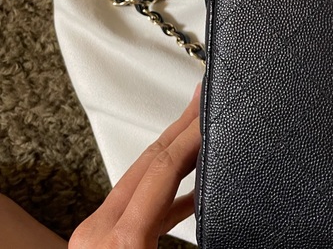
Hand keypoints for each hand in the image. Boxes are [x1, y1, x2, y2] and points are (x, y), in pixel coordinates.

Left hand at [69, 82, 202, 248]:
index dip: (191, 134)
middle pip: (149, 161)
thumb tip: (236, 227)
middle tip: (199, 99)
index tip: (209, 111)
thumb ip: (194, 238)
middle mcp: (100, 231)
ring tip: (196, 130)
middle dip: (180, 126)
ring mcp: (95, 234)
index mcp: (121, 240)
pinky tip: (189, 189)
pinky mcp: (100, 241)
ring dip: (174, 152)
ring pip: (142, 177)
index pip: (164, 168)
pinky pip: (139, 205)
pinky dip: (166, 191)